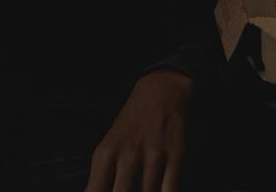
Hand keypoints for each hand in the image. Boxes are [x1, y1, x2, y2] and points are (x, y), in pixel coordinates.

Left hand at [85, 69, 190, 191]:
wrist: (158, 93)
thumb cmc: (129, 126)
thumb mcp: (107, 147)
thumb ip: (101, 179)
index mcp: (104, 155)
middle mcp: (126, 156)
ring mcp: (152, 157)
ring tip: (143, 189)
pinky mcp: (174, 157)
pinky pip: (169, 190)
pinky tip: (160, 191)